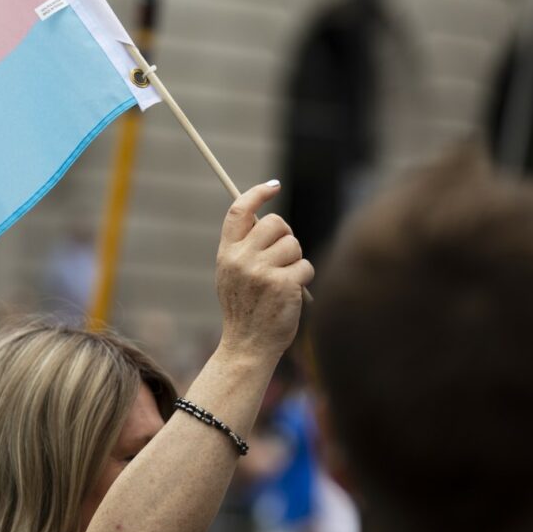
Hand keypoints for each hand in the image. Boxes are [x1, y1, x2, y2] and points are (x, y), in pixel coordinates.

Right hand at [214, 181, 313, 363]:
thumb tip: (269, 220)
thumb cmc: (245, 309)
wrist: (247, 345)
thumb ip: (244, 248)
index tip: (274, 186)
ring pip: (294, 245)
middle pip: (275, 222)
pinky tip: (292, 294)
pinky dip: (304, 278)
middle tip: (284, 255)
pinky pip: (305, 266)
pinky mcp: (283, 284)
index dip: (257, 193)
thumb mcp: (232, 274)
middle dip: (286, 235)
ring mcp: (261, 271)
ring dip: (296, 261)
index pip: (239, 210)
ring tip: (284, 281)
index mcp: (226, 253)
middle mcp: (241, 258)